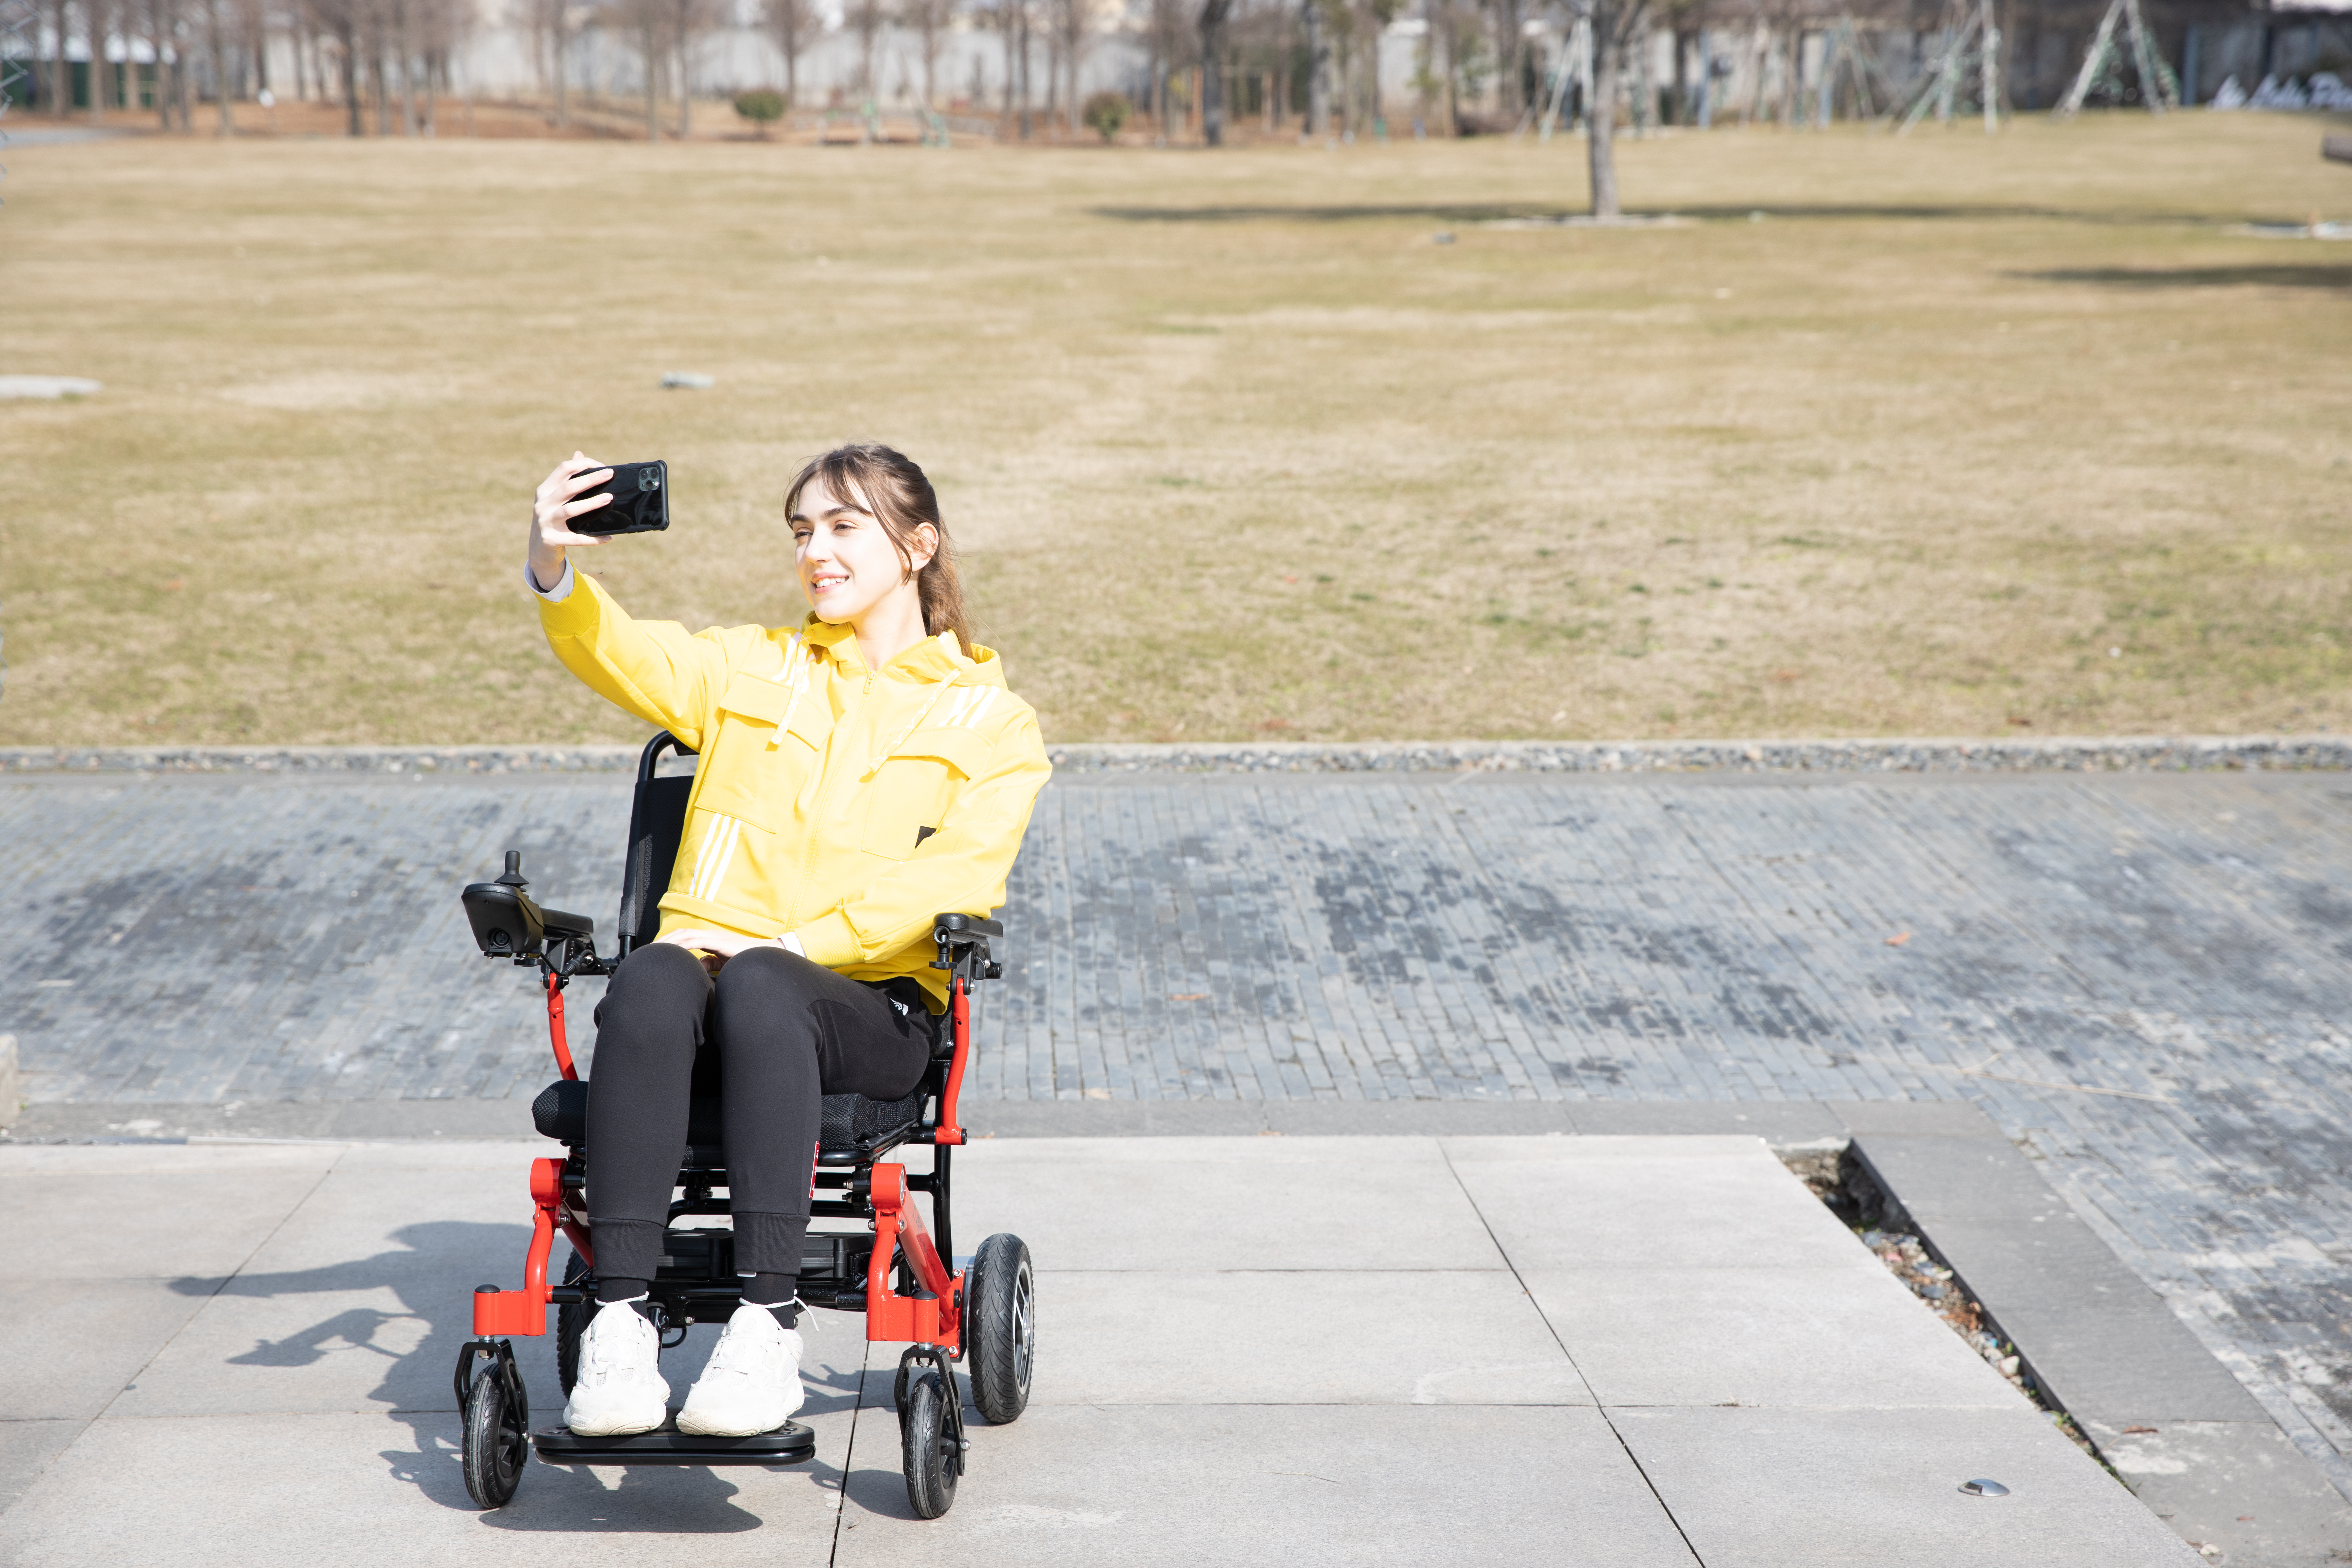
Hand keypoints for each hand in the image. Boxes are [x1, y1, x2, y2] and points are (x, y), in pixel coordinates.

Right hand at [528, 452, 615, 590]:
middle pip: (568, 487)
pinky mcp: (551, 540)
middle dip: (591, 479)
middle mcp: (543, 504)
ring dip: (592, 503)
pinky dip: (593, 539)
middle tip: (610, 474)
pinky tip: (608, 538)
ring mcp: (545, 522)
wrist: (538, 548)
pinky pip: (576, 539)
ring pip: (570, 510)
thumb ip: (566, 477)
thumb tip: (579, 453)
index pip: (563, 469)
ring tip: (610, 498)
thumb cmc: (551, 517)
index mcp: (545, 490)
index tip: (601, 465)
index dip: (582, 464)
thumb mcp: (554, 496)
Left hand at [658, 927, 763, 975]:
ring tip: (655, 951)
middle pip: (679, 934)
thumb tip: (696, 966)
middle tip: (647, 952)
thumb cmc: (745, 961)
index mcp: (709, 940)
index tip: (656, 953)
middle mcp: (709, 935)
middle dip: (662, 941)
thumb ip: (709, 964)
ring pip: (684, 935)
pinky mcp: (718, 941)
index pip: (683, 938)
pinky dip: (681, 945)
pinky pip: (695, 941)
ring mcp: (713, 937)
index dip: (668, 943)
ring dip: (668, 942)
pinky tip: (672, 951)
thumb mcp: (722, 964)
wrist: (765, 956)